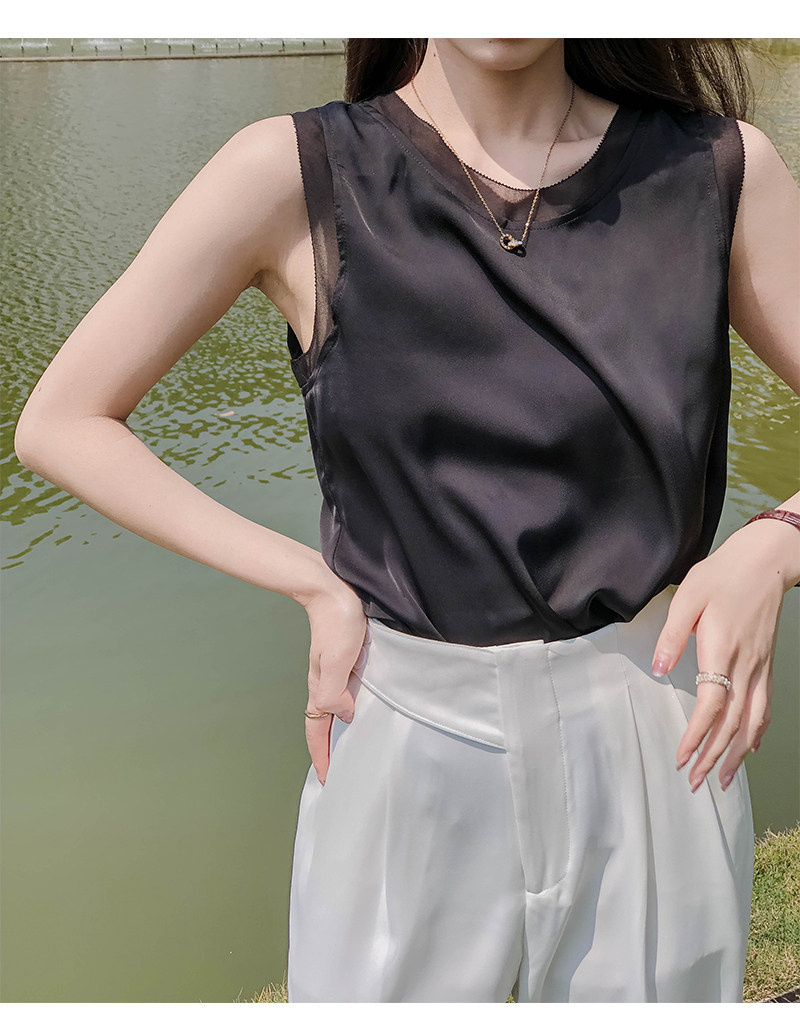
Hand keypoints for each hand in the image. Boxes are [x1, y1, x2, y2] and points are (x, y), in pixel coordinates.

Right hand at [301, 575, 367, 785]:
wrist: (332, 589)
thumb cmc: (337, 622)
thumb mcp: (337, 660)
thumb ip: (335, 691)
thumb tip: (344, 716)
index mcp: (321, 687)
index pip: (317, 730)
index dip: (322, 756)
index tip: (328, 780)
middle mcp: (325, 683)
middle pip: (323, 724)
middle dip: (328, 749)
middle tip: (340, 771)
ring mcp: (335, 671)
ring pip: (335, 709)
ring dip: (340, 730)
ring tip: (353, 747)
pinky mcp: (345, 660)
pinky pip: (346, 692)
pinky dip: (350, 708)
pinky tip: (363, 707)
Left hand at [650, 526, 785, 793]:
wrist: (764, 561)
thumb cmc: (722, 575)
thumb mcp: (688, 597)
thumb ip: (672, 636)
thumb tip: (658, 670)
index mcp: (722, 650)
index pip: (712, 705)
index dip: (698, 735)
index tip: (682, 756)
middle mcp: (746, 665)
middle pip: (733, 723)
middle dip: (713, 756)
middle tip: (694, 782)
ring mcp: (760, 667)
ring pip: (753, 721)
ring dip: (737, 753)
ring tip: (722, 779)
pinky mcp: (767, 664)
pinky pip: (765, 706)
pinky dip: (757, 732)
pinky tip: (750, 746)